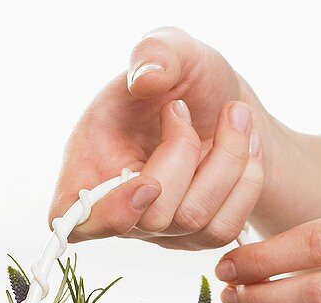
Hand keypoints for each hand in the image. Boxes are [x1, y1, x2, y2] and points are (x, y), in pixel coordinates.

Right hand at [49, 27, 263, 248]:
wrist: (224, 102)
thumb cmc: (183, 78)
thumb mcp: (170, 47)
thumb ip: (155, 52)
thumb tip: (147, 77)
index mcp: (87, 166)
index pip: (72, 219)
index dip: (107, 214)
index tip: (147, 183)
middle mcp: (121, 209)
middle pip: (153, 216)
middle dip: (182, 154)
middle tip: (184, 107)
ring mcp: (161, 231)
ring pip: (193, 219)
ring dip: (225, 161)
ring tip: (234, 115)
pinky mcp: (198, 238)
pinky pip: (224, 228)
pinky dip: (246, 183)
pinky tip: (248, 146)